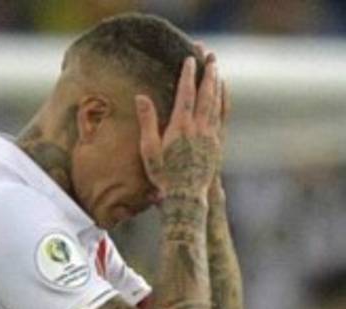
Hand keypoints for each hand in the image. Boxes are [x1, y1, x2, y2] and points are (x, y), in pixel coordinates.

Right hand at [136, 54, 221, 201]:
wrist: (187, 195)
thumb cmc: (164, 175)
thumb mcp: (149, 151)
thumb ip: (147, 122)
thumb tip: (141, 97)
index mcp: (180, 127)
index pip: (186, 94)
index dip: (188, 75)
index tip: (189, 59)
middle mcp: (199, 127)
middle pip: (206, 93)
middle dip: (208, 72)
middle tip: (209, 55)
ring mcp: (211, 134)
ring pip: (217, 101)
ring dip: (217, 82)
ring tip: (216, 67)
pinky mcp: (218, 141)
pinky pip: (224, 114)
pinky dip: (224, 99)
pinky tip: (223, 90)